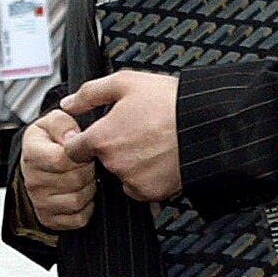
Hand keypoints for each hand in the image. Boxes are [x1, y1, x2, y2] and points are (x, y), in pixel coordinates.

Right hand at [19, 107, 96, 229]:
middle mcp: (33, 180)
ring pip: (78, 201)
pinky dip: (86, 208)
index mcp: (32, 154)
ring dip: (88, 189)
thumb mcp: (52, 122)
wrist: (38, 165)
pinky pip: (79, 218)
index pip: (64, 159)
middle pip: (75, 180)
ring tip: (82, 177)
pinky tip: (80, 193)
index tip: (81, 149)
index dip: (81, 153)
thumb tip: (73, 138)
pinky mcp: (49, 219)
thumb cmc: (48, 142)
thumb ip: (62, 122)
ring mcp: (40, 202)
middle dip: (88, 170)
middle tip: (85, 163)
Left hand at [60, 70, 180, 201]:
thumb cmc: (171, 103)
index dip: (82, 140)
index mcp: (102, 138)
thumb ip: (90, 94)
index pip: (73, 149)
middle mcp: (114, 163)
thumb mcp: (125, 83)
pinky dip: (145, 177)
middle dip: (110, 148)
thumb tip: (68, 104)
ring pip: (120, 174)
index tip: (96, 134)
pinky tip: (158, 158)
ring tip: (150, 142)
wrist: (209, 125)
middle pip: (99, 160)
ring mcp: (132, 180)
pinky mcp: (151, 192)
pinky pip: (138, 187)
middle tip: (134, 132)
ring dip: (129, 162)